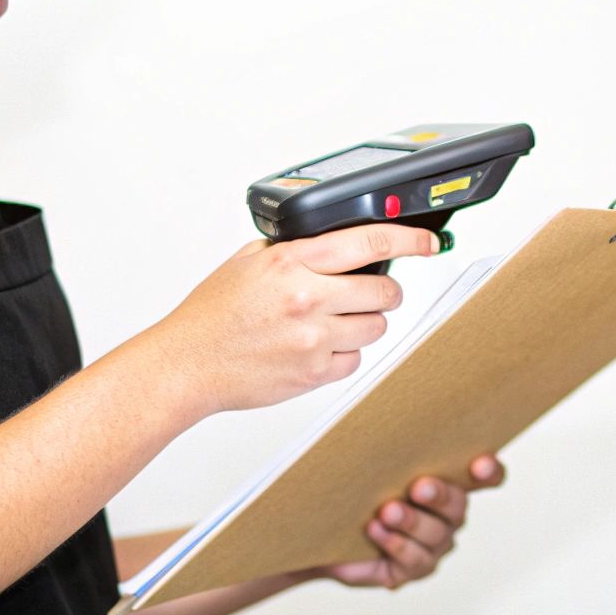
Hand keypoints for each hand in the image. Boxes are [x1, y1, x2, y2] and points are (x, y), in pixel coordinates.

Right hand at [139, 224, 439, 417]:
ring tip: (331, 322)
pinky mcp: (314, 373)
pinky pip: (355, 361)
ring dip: (363, 323)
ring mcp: (313, 339)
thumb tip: (337, 242)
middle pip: (385, 291)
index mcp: (291, 263)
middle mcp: (307, 298)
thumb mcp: (248, 261)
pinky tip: (315, 347)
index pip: (370, 242)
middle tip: (368, 293)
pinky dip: (343, 354)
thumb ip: (294, 249)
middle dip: (384, 291)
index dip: (410, 241)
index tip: (428, 244)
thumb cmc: (213, 315)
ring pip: (376, 328)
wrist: (187, 363)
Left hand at [321, 455, 505, 588]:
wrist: (324, 532)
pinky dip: (395, 543)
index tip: (480, 465)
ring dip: (412, 521)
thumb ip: (390, 455)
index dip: (490, 472)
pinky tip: (376, 530)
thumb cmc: (354, 492)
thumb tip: (386, 428)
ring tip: (387, 511)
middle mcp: (448, 517)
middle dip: (439, 495)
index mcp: (447, 484)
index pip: (485, 477)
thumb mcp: (373, 468)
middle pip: (457, 506)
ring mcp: (434, 546)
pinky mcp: (413, 569)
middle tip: (419, 487)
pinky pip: (414, 559)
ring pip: (435, 535)